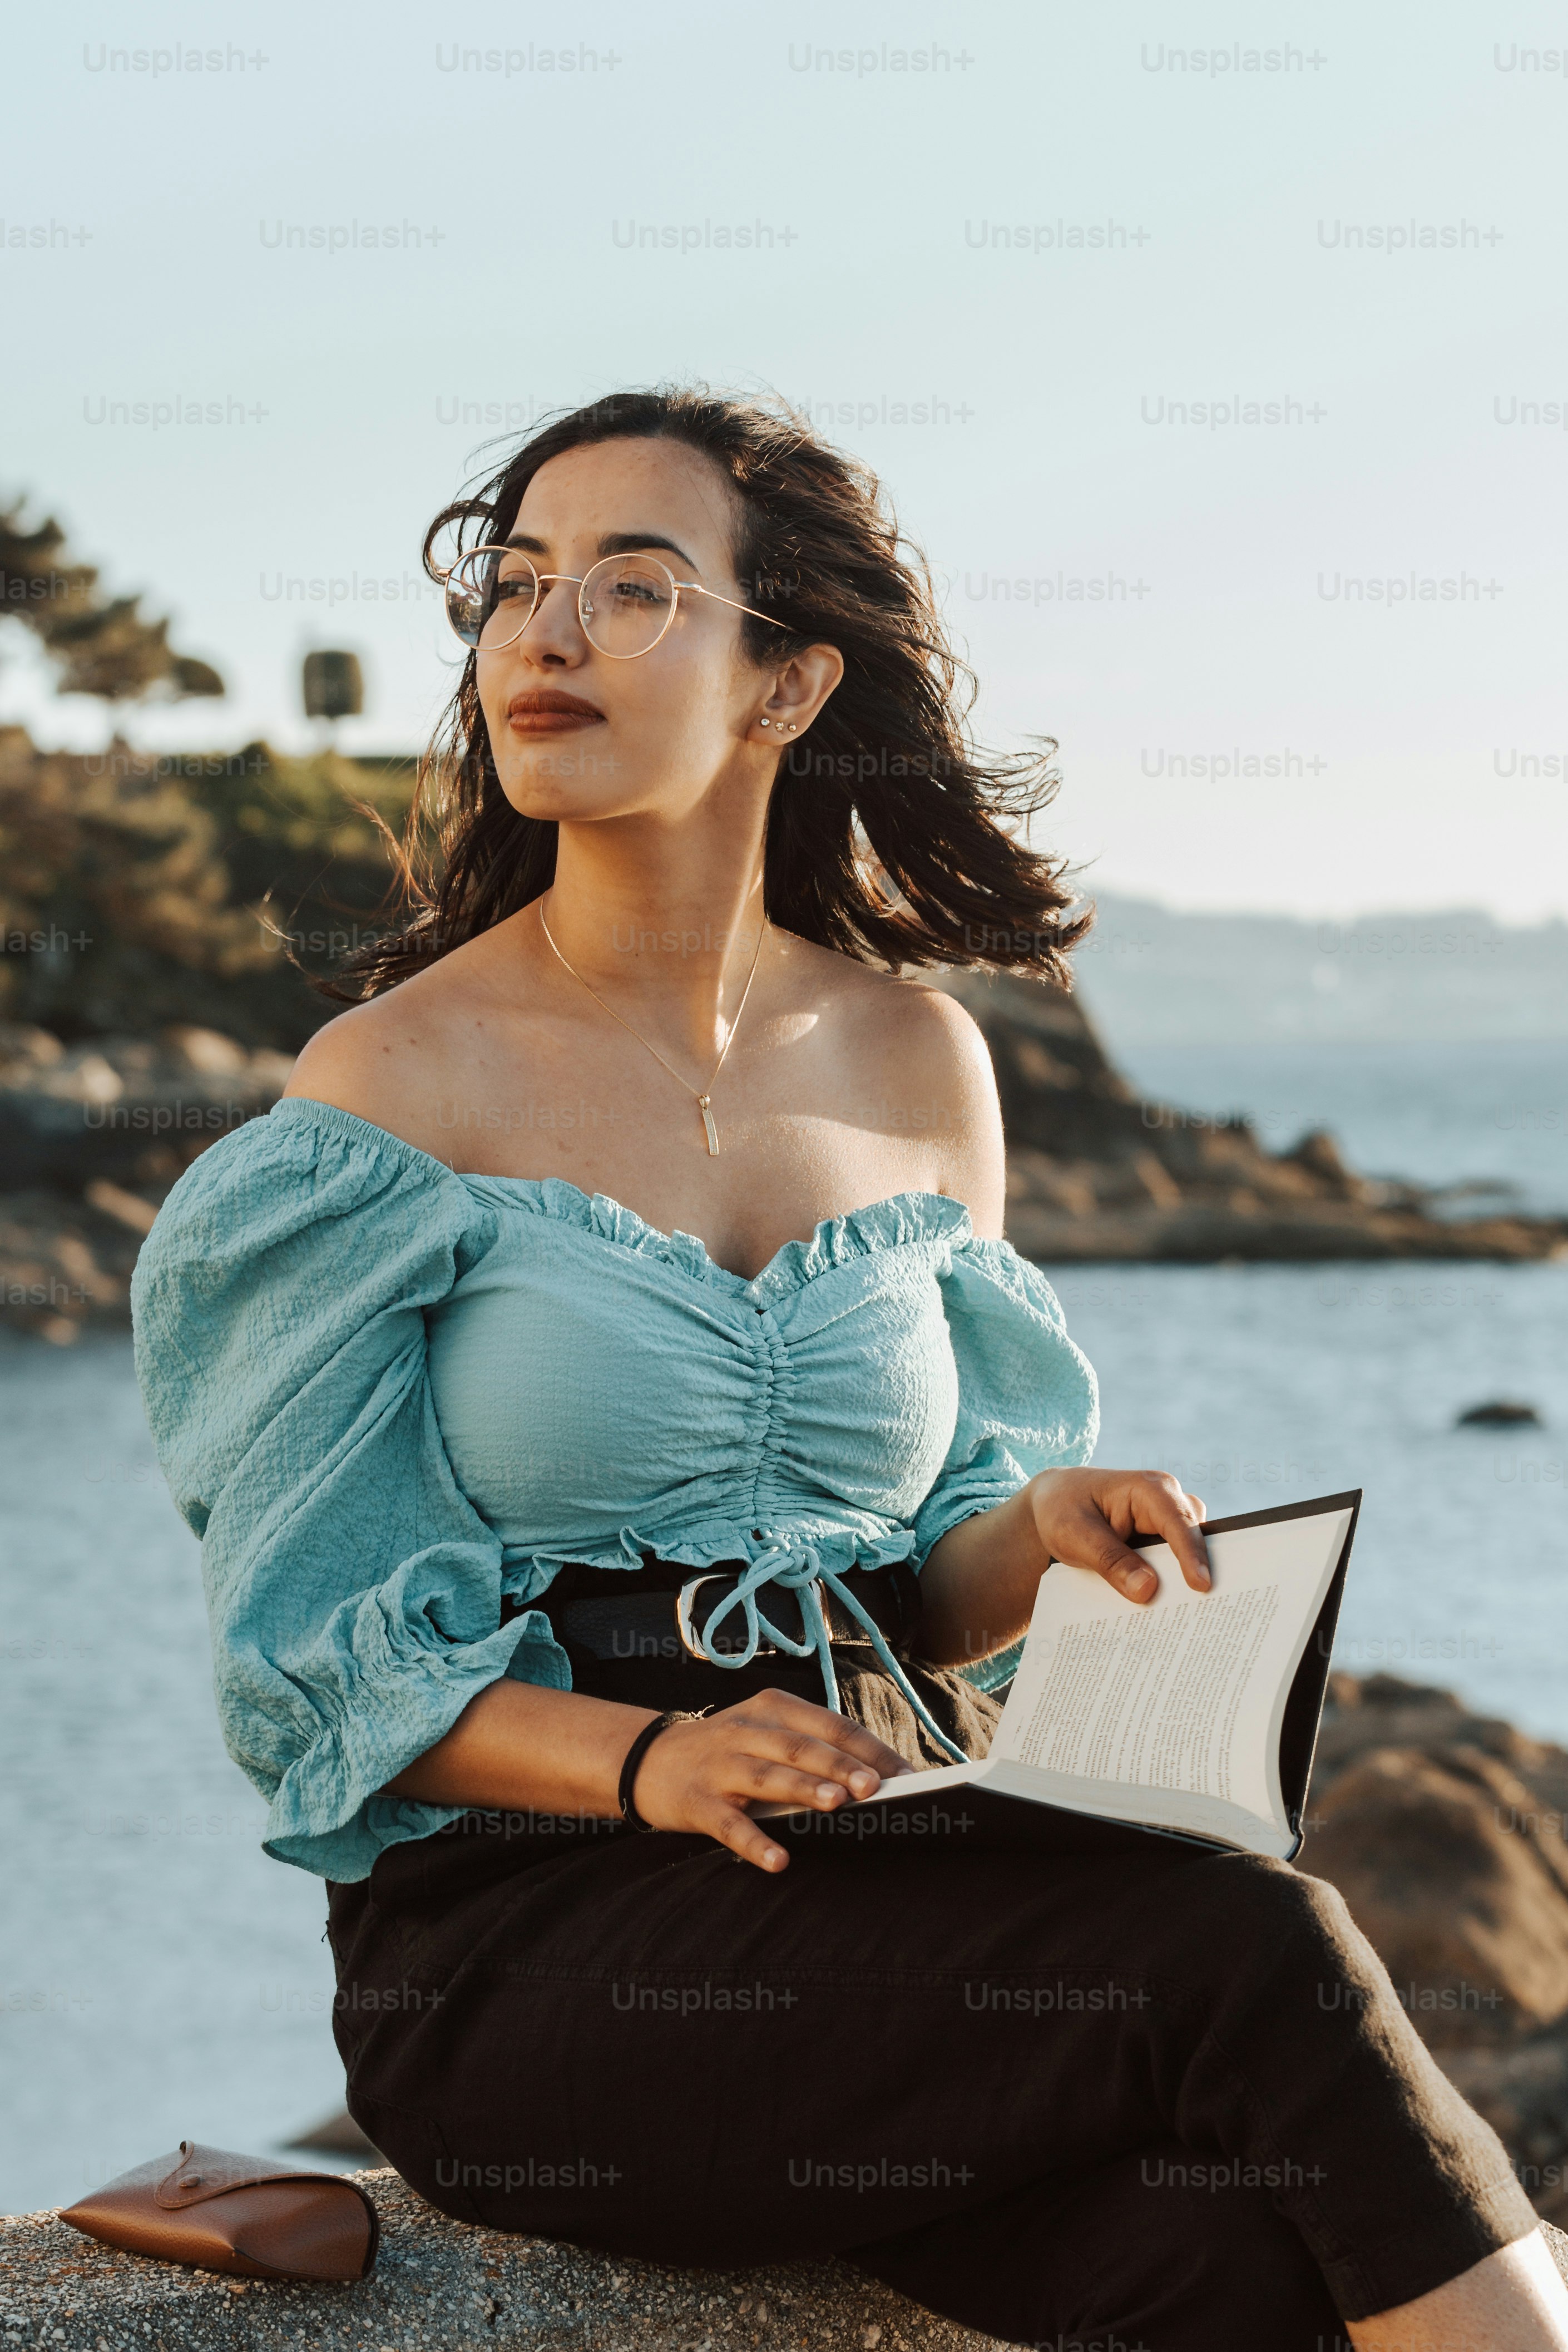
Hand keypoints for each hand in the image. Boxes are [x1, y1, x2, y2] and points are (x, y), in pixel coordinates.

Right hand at [625, 1689, 910, 1873]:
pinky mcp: (697, 1802)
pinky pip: (730, 1824)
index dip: (869, 1749)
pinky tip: (779, 1860)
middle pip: (801, 1747)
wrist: (647, 1759)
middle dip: (841, 1765)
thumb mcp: (765, 1735)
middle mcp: (747, 1732)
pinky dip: (755, 1842)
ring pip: (768, 1777)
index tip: (906, 1775)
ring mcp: (720, 1767)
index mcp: (773, 1710)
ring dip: (804, 1789)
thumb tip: (875, 1779)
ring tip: (838, 1804)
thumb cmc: (727, 1751)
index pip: (830, 1725)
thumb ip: (812, 1750)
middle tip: (877, 1786)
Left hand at [1026, 1468, 1209, 1605]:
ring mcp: (1166, 1522)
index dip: (1192, 1555)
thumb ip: (1111, 1561)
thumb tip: (1148, 1590)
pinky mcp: (1161, 1542)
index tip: (1201, 1586)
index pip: (1179, 1523)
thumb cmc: (1061, 1510)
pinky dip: (1170, 1585)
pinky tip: (1164, 1611)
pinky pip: (1174, 1565)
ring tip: (1184, 1616)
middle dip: (1198, 1571)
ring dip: (1183, 1582)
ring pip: (1189, 1554)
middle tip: (1201, 1609)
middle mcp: (1166, 1501)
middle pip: (1194, 1539)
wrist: (1050, 1507)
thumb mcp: (1075, 1534)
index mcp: (1149, 1489)